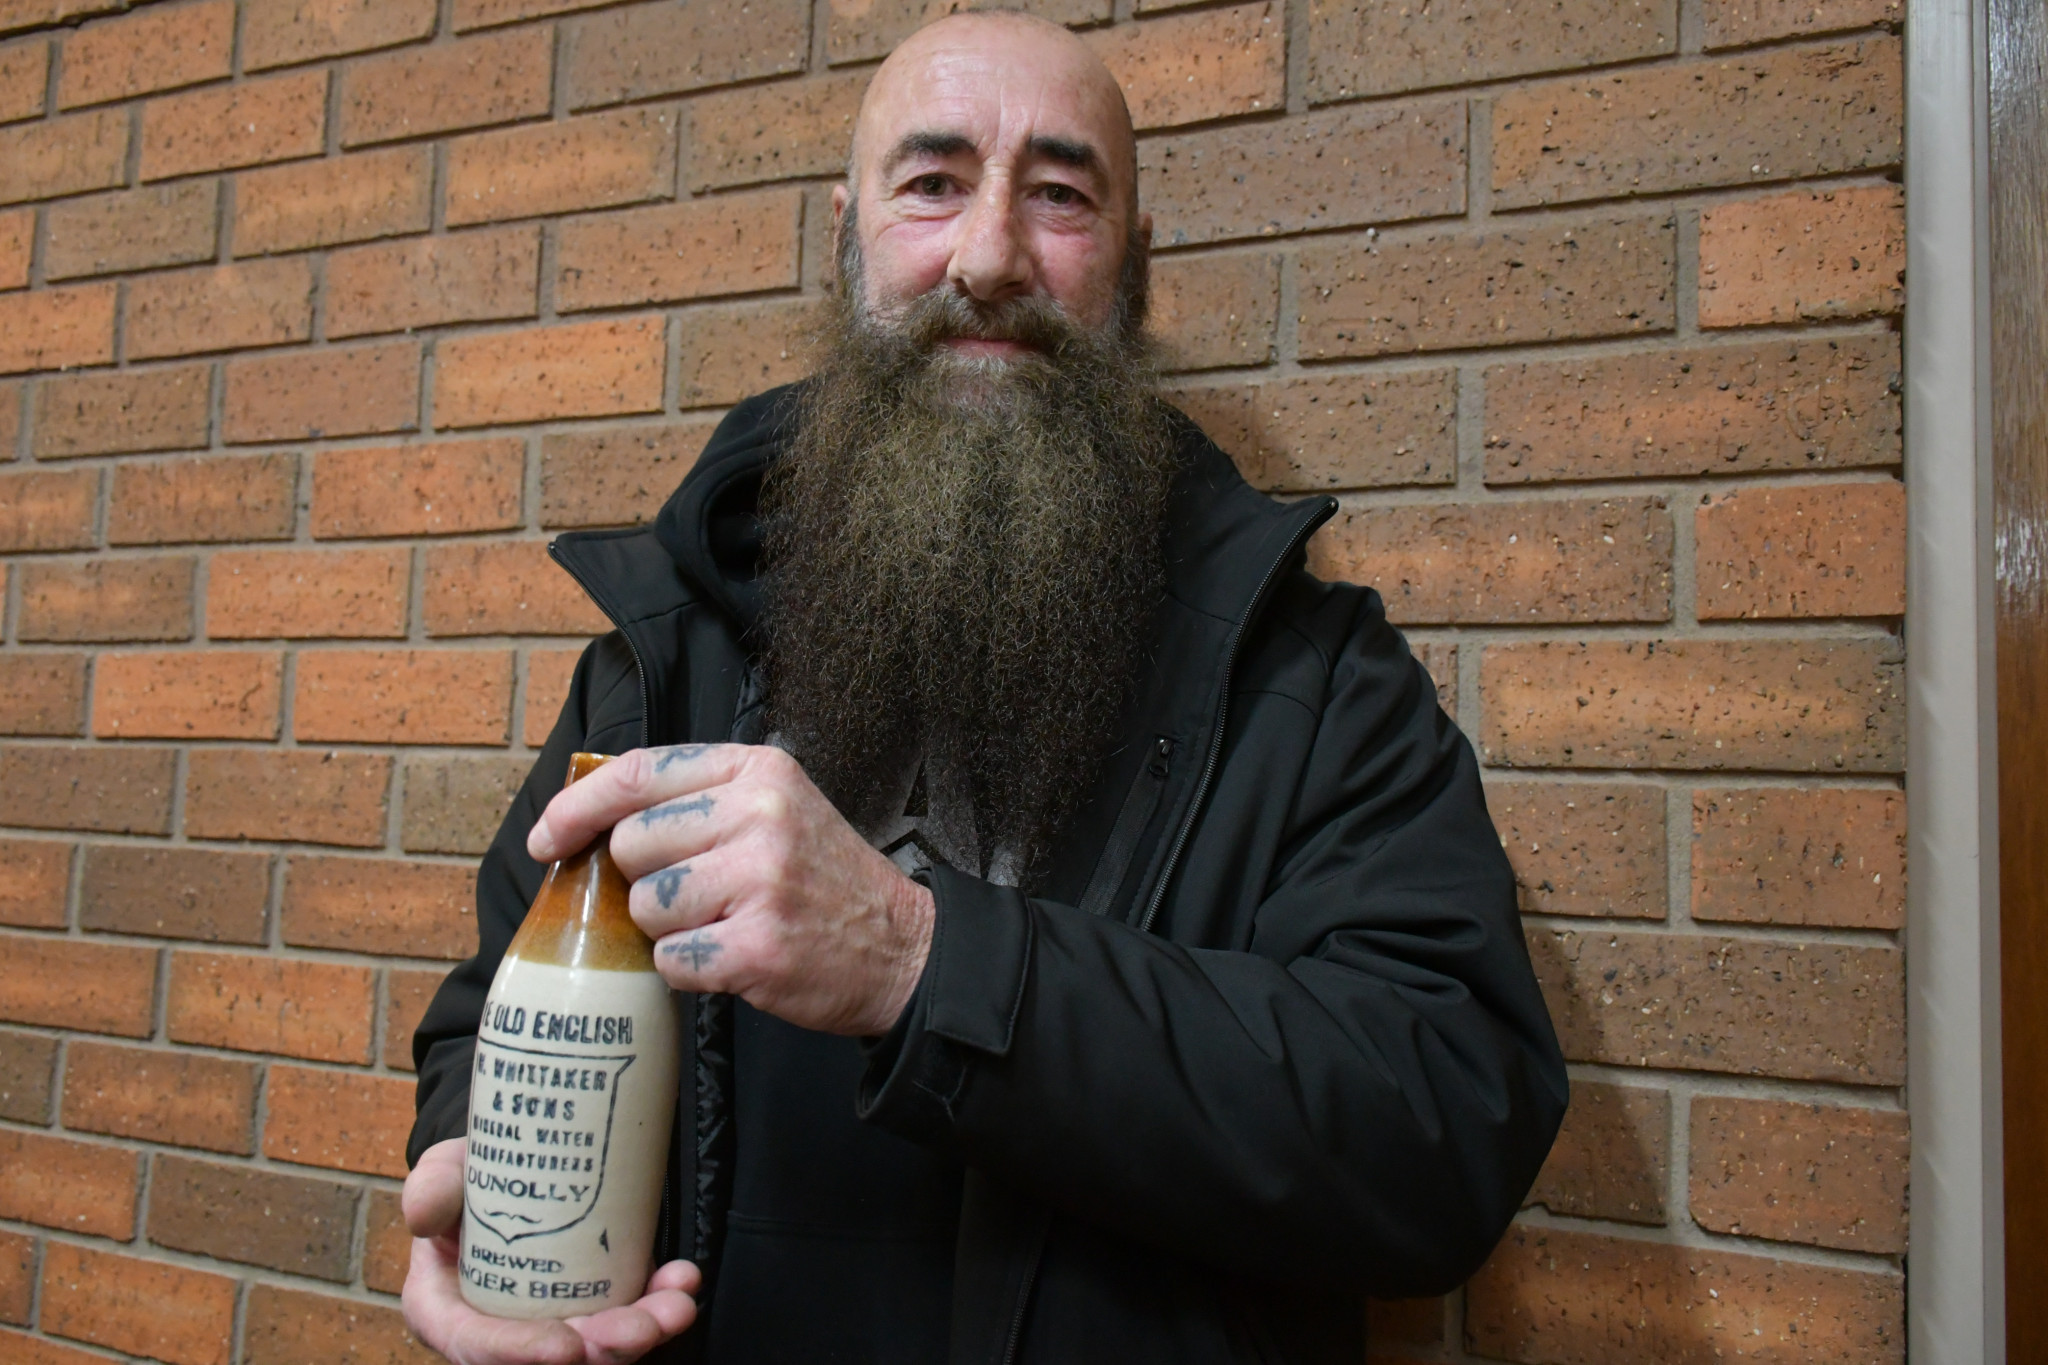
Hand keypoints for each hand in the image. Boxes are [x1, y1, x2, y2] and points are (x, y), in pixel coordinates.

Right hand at [400, 1138, 699, 1364]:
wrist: (515, 1158)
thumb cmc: (469, 1174)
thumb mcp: (443, 1172)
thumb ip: (433, 1187)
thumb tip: (424, 1216)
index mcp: (449, 1309)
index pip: (477, 1347)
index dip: (519, 1355)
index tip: (567, 1347)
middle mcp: (502, 1329)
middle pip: (552, 1358)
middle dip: (603, 1350)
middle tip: (643, 1328)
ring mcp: (552, 1319)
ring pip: (599, 1345)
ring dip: (644, 1331)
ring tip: (677, 1306)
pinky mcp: (593, 1302)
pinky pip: (629, 1312)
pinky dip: (660, 1299)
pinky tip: (683, 1281)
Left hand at [527, 744, 934, 1037]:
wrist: (902, 949)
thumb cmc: (822, 881)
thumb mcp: (775, 808)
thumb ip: (697, 801)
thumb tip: (588, 820)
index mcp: (758, 771)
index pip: (639, 773)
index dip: (577, 806)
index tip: (546, 838)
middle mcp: (760, 815)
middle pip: (631, 845)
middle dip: (645, 879)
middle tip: (698, 894)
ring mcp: (760, 881)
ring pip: (645, 906)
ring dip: (669, 929)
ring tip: (724, 925)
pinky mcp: (757, 946)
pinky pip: (671, 959)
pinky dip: (690, 969)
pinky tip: (734, 957)